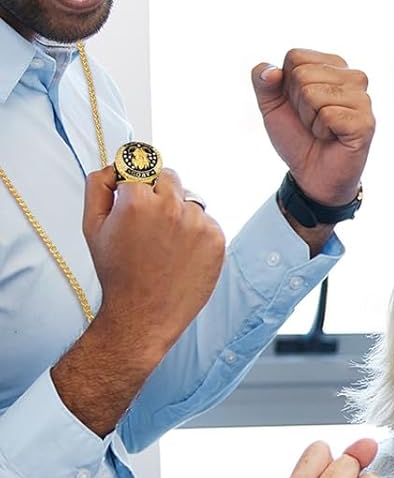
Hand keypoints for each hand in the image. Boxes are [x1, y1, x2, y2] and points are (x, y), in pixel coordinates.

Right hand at [83, 163, 225, 363]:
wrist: (145, 312)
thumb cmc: (117, 272)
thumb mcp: (92, 226)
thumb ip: (99, 186)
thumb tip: (115, 165)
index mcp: (137, 200)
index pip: (140, 165)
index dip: (134, 180)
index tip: (133, 190)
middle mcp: (171, 207)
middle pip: (168, 176)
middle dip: (157, 191)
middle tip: (148, 220)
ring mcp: (198, 223)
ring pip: (189, 199)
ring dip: (178, 211)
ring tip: (164, 241)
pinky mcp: (217, 239)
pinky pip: (206, 220)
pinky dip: (196, 231)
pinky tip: (181, 252)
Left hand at [253, 49, 373, 208]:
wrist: (312, 174)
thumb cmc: (297, 136)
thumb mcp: (271, 105)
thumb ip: (263, 80)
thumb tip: (272, 71)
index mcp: (333, 66)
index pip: (295, 56)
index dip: (287, 84)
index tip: (301, 104)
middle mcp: (354, 77)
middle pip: (302, 74)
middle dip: (298, 103)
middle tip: (312, 120)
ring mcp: (363, 99)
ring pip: (313, 93)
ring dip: (309, 118)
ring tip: (322, 129)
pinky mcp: (366, 122)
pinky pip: (327, 115)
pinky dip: (321, 131)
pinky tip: (333, 138)